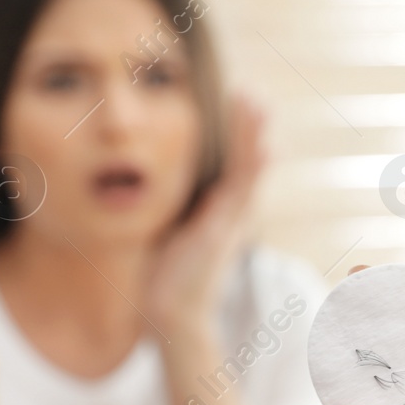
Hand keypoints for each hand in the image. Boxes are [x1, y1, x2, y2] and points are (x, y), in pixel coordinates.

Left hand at [143, 95, 264, 333]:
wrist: (169, 311)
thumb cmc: (163, 274)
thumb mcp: (164, 225)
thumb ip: (166, 202)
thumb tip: (140, 178)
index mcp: (217, 208)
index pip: (230, 163)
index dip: (233, 133)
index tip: (233, 101)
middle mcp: (230, 211)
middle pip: (245, 160)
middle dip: (247, 127)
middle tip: (251, 93)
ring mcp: (232, 220)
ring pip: (248, 170)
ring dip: (253, 137)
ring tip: (258, 105)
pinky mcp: (226, 230)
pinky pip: (244, 193)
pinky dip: (254, 168)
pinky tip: (264, 147)